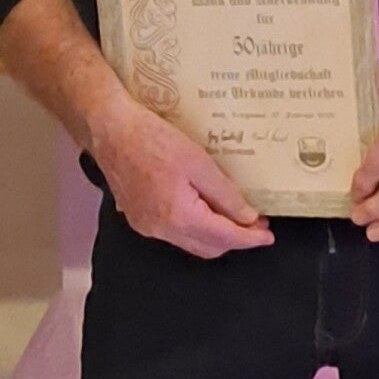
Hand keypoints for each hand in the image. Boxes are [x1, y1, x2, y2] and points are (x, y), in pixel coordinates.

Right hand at [93, 100, 274, 258]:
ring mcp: (147, 227)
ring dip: (214, 235)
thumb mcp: (199, 162)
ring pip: (191, 243)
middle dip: (234, 239)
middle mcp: (161, 230)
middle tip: (255, 222)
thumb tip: (248, 218)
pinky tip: (203, 210)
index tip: (268, 235)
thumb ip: (226, 195)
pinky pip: (174, 234)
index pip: (224, 238)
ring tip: (233, 216)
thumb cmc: (152, 139)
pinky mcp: (138, 218)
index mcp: (178, 216)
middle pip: (208, 248)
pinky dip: (194, 228)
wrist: (110, 130)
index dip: (250, 238)